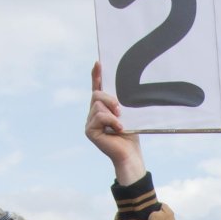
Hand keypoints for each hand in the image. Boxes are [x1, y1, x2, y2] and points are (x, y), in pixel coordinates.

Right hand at [86, 61, 146, 185]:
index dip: (96, 76)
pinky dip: (111, 121)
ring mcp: (89, 122)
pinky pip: (99, 116)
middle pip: (96, 95)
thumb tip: (121, 89)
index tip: (98, 63)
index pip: (97, 89)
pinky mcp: (89, 130)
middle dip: (110, 99)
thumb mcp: (127, 114)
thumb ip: (120, 103)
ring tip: (121, 124)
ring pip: (97, 104)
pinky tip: (118, 129)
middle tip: (120, 110)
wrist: (131, 156)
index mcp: (102, 109)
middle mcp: (93, 114)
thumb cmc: (131, 136)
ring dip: (112, 113)